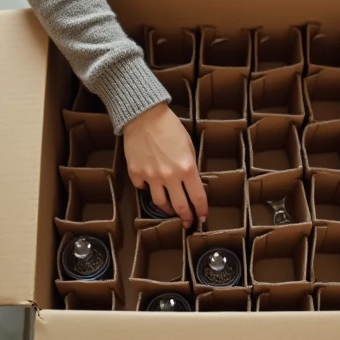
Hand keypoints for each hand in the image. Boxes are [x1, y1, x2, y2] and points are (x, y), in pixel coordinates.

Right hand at [123, 103, 207, 227]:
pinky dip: (148, 188)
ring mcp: (150, 176)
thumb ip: (190, 164)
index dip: (202, 210)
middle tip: (188, 223)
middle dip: (186, 217)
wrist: (144, 116)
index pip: (197, 197)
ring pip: (160, 203)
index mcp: (186, 168)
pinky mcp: (136, 173)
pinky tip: (151, 185)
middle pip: (179, 206)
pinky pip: (143, 188)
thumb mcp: (188, 144)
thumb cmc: (169, 127)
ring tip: (170, 209)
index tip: (203, 217)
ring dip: (167, 209)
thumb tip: (190, 181)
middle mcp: (169, 176)